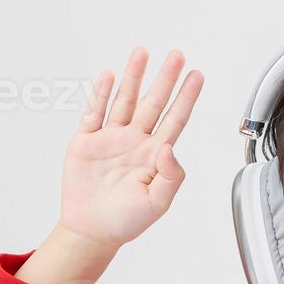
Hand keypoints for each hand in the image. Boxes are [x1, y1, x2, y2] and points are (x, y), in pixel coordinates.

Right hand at [58, 46, 203, 248]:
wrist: (92, 231)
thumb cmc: (127, 220)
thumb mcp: (158, 202)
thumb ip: (170, 176)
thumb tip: (168, 146)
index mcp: (155, 155)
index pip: (175, 119)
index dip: (187, 97)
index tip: (197, 76)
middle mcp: (135, 142)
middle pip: (154, 102)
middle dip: (165, 78)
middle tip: (177, 55)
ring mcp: (111, 139)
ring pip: (125, 100)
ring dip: (134, 77)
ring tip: (142, 53)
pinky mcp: (86, 142)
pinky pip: (95, 112)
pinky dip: (101, 93)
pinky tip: (109, 76)